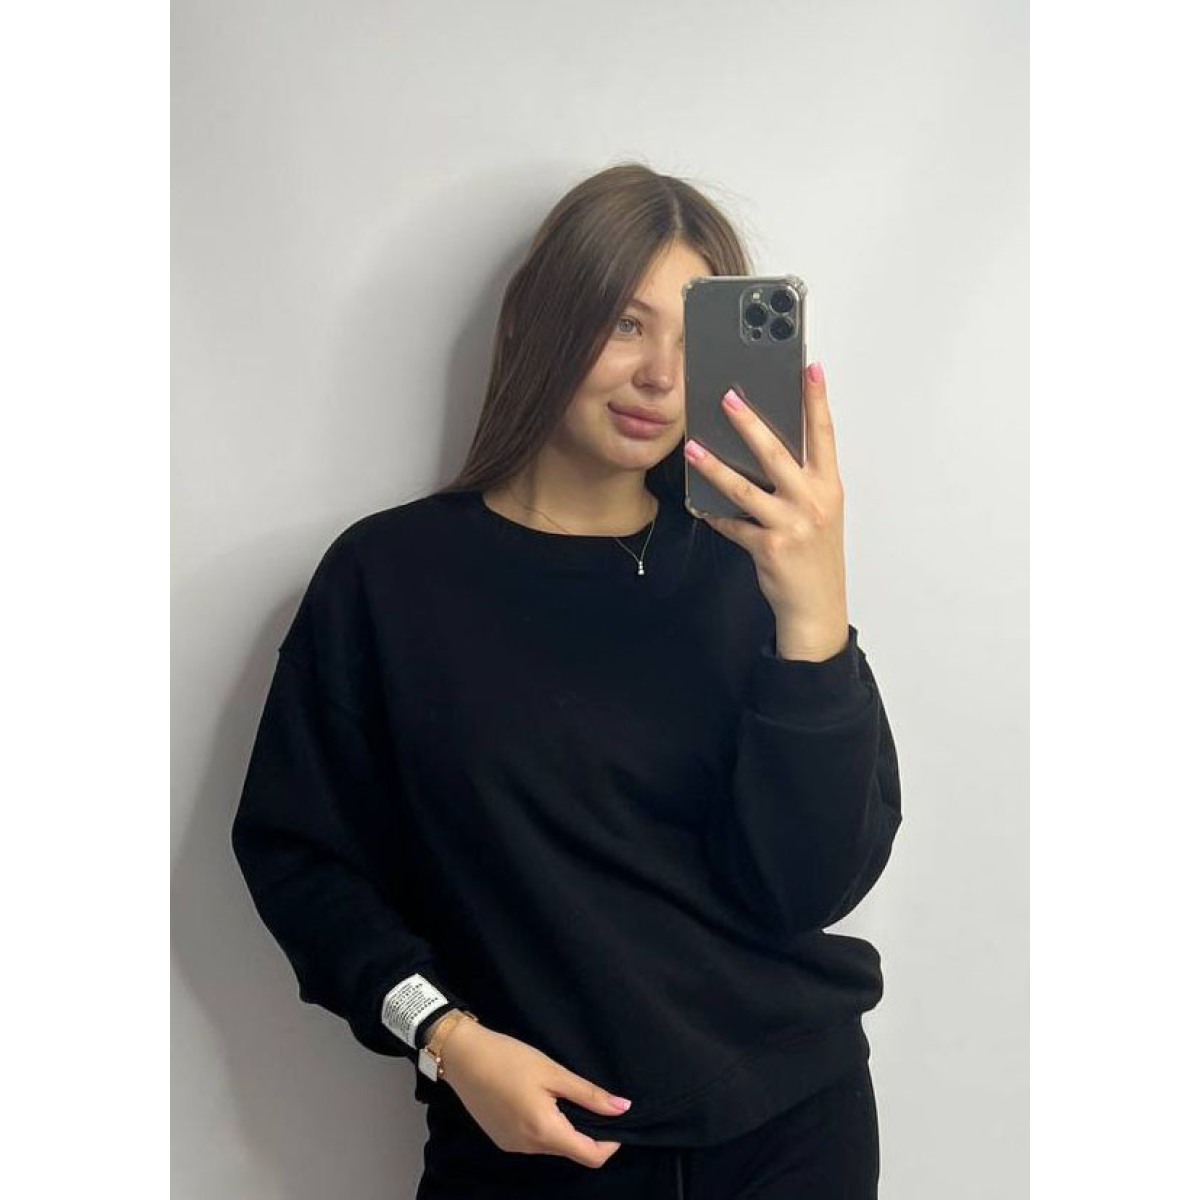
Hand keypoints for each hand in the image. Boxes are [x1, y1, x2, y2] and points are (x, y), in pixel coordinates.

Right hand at [438, 1020, 631, 1168]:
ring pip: (552, 1146)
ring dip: (565, 1128)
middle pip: (571, 1151)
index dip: (610, 1143)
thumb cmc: (509, 1059)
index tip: (616, 1118)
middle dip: (587, 1131)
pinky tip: (539, 1100)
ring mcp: (513, 1146)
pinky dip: (545, 1127)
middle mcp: (529, 1147)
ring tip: (562, 1095)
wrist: (462, 1056)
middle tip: (590, 1099)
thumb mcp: (553, 1072)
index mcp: (544, 1131)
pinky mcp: (501, 1139)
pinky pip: (534, 1141)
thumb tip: (623, 1109)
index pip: (590, 1156)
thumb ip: (589, 1095)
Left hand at [684, 361, 848, 658]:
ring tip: (693, 448)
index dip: (817, 399)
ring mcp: (790, 524)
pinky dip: (714, 514)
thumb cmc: (815, 555)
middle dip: (750, 423)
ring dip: (715, 466)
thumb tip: (764, 448)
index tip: (809, 367)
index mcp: (828, 486)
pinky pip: (733, 524)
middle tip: (728, 398)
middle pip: (778, 453)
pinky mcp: (768, 547)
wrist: (817, 607)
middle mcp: (812, 501)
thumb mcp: (819, 512)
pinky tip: (697, 503)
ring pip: (746, 488)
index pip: (823, 434)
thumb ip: (800, 481)